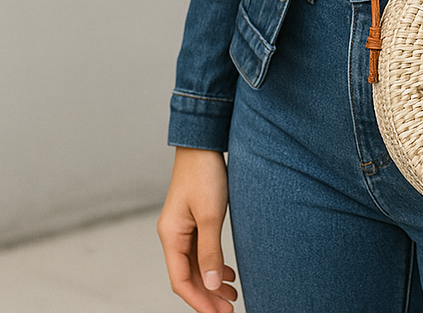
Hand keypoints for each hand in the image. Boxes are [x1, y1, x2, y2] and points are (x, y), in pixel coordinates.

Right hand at [157, 147, 237, 312]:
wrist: (203, 144)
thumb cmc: (205, 174)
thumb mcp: (211, 214)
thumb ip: (210, 250)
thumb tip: (211, 284)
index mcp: (171, 236)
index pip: (181, 280)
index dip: (199, 300)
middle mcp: (173, 235)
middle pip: (188, 275)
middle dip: (208, 295)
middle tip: (230, 309)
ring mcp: (182, 228)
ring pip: (195, 264)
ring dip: (211, 281)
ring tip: (232, 295)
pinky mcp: (193, 219)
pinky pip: (200, 250)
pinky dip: (213, 263)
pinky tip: (228, 272)